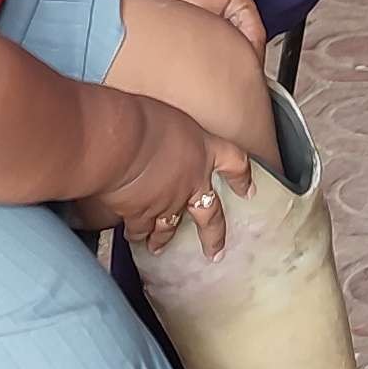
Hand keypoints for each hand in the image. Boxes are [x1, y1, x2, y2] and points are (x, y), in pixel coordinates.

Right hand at [63, 97, 260, 258]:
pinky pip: (139, 230)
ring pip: (169, 228)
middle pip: (210, 216)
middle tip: (216, 252)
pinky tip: (131, 237)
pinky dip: (135, 234)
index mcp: (203, 150)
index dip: (242, 177)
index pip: (233, 162)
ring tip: (158, 248)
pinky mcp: (141, 215)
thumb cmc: (139, 118)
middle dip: (214, 235)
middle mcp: (191, 183)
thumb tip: (156, 133)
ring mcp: (167, 203)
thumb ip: (168, 131)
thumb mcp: (166, 116)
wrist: (119, 142)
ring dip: (163, 239)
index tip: (248, 190)